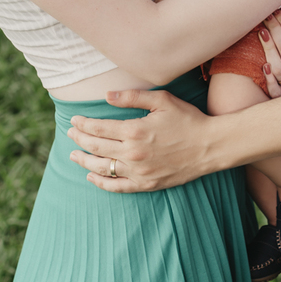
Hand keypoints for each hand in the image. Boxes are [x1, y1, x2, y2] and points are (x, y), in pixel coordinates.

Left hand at [67, 89, 213, 192]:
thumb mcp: (162, 100)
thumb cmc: (187, 119)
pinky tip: (91, 176)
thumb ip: (133, 97)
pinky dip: (100, 182)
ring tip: (73, 155)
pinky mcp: (146, 184)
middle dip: (79, 139)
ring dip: (83, 161)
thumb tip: (107, 95)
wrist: (210, 146)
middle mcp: (132, 153)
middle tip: (70, 133)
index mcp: (134, 130)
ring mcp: (138, 172)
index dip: (83, 124)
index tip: (75, 120)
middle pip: (95, 147)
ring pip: (101, 168)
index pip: (98, 128)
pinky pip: (116, 186)